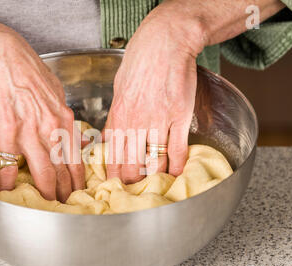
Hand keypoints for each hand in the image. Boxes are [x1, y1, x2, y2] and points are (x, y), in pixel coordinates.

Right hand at [0, 32, 84, 200]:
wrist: (4, 58)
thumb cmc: (29, 71)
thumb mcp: (57, 92)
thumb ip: (64, 115)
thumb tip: (72, 131)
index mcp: (65, 121)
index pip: (77, 159)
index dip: (79, 179)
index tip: (80, 192)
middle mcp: (53, 131)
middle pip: (64, 170)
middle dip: (67, 193)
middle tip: (68, 207)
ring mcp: (31, 133)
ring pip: (43, 172)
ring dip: (46, 193)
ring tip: (46, 207)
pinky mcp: (8, 133)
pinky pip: (9, 164)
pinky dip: (7, 181)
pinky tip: (4, 193)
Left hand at [105, 1, 205, 183]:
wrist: (164, 43)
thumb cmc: (139, 64)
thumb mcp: (118, 90)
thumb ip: (116, 116)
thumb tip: (111, 137)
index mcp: (119, 117)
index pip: (113, 155)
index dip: (114, 175)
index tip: (115, 187)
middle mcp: (136, 122)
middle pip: (132, 163)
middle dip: (132, 182)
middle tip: (134, 195)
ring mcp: (159, 121)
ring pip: (154, 160)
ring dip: (155, 177)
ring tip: (155, 188)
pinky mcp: (180, 117)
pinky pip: (177, 148)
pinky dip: (178, 165)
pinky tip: (178, 174)